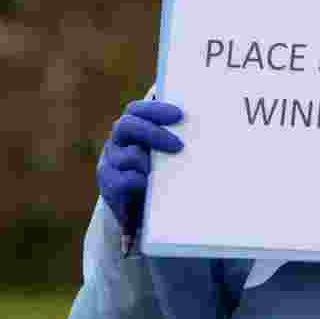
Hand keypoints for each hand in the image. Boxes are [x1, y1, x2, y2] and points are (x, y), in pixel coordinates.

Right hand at [97, 98, 183, 235]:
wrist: (139, 209)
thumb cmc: (158, 172)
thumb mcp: (165, 152)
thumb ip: (175, 138)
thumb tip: (209, 128)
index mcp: (131, 129)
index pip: (136, 110)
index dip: (155, 109)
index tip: (179, 115)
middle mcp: (117, 143)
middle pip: (126, 126)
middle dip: (153, 133)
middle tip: (178, 145)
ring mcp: (110, 164)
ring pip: (127, 155)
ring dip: (148, 161)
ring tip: (167, 170)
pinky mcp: (110, 187)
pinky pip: (123, 180)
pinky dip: (139, 181)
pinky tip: (150, 184)